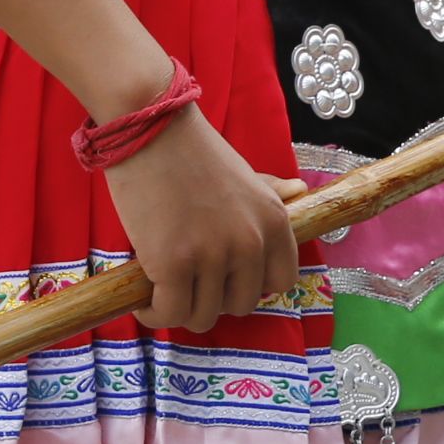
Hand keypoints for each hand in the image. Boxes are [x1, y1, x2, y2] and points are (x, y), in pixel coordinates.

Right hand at [102, 107, 303, 334]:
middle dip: (214, 299)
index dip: (251, 286)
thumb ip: (270, 192)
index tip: (226, 279)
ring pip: (203, 316)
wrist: (151, 127)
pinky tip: (144, 299)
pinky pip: (170, 313)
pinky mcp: (173, 264)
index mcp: (275, 220)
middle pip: (241, 305)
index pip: (282, 282)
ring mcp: (214, 254)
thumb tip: (299, 189)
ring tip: (162, 289)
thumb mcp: (243, 175)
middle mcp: (252, 241)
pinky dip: (153, 313)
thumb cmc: (193, 151)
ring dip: (180, 309)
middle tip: (188, 282)